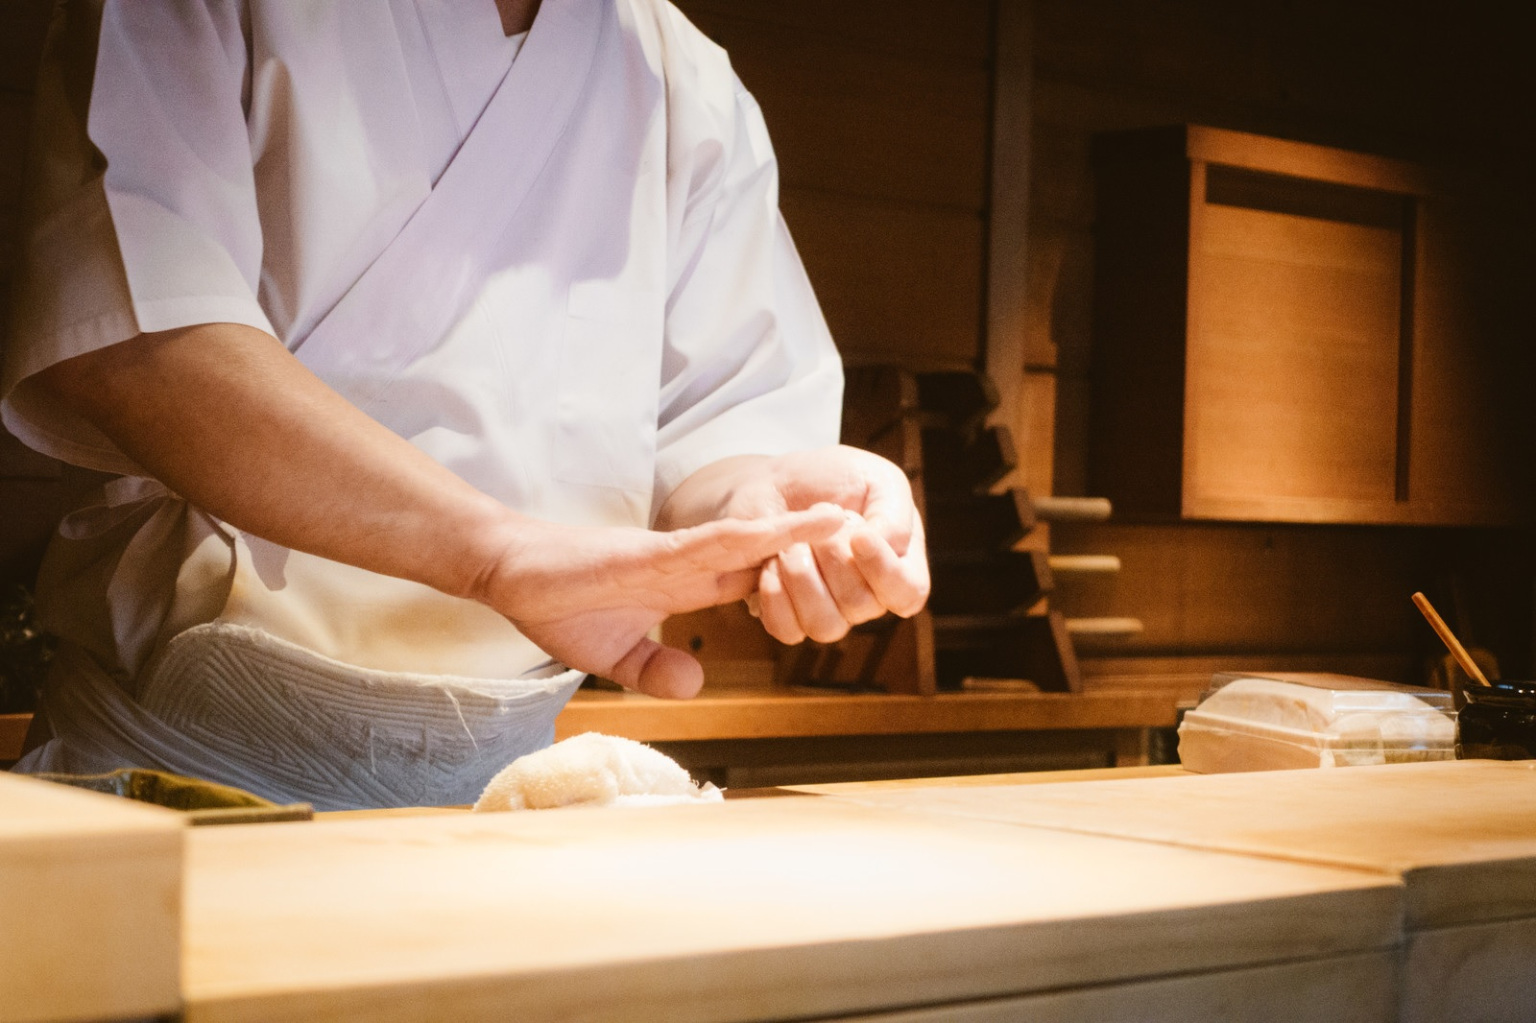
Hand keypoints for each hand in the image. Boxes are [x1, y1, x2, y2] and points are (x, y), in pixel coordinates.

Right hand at [470, 504, 844, 698]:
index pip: (758, 582)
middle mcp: (692, 565)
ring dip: (802, 530)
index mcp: (688, 586)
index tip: (845, 581)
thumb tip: (697, 684)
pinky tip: (789, 529)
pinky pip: (713, 542)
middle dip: (818, 549)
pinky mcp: (654, 552)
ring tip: (853, 519)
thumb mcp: (617, 658)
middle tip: (875, 540)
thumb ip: (657, 668)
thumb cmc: (559, 606)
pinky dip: (753, 535)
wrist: (511, 573)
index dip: (801, 580)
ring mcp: (675, 554)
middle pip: (770, 554)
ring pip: (753, 539)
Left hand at [662, 446, 929, 644]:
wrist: (772, 482)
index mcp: (899, 562)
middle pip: (862, 605)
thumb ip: (893, 513)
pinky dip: (775, 595)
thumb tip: (888, 549)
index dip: (885, 572)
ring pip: (826, 625)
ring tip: (789, 542)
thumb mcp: (874, 477)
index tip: (858, 535)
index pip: (908, 593)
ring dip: (802, 576)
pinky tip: (770, 564)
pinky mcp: (790, 616)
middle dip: (833, 556)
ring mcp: (829, 611)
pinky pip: (788, 630)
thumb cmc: (830, 477)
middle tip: (816, 516)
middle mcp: (868, 595)